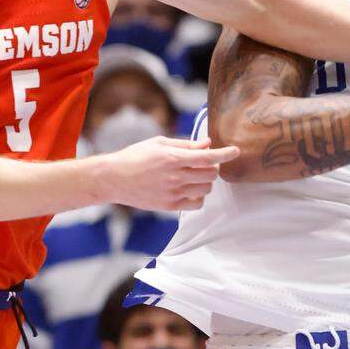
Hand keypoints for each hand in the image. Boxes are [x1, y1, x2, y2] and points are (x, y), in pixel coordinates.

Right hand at [102, 137, 238, 211]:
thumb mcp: (159, 143)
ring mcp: (173, 193)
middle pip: (210, 174)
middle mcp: (175, 176)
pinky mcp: (169, 206)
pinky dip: (199, 196)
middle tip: (206, 162)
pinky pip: (196, 204)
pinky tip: (190, 188)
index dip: (225, 154)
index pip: (208, 157)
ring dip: (206, 181)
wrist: (113, 178)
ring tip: (195, 175)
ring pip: (206, 189)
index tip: (236, 151)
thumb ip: (185, 144)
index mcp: (173, 158)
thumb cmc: (135, 156)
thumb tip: (207, 144)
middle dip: (213, 166)